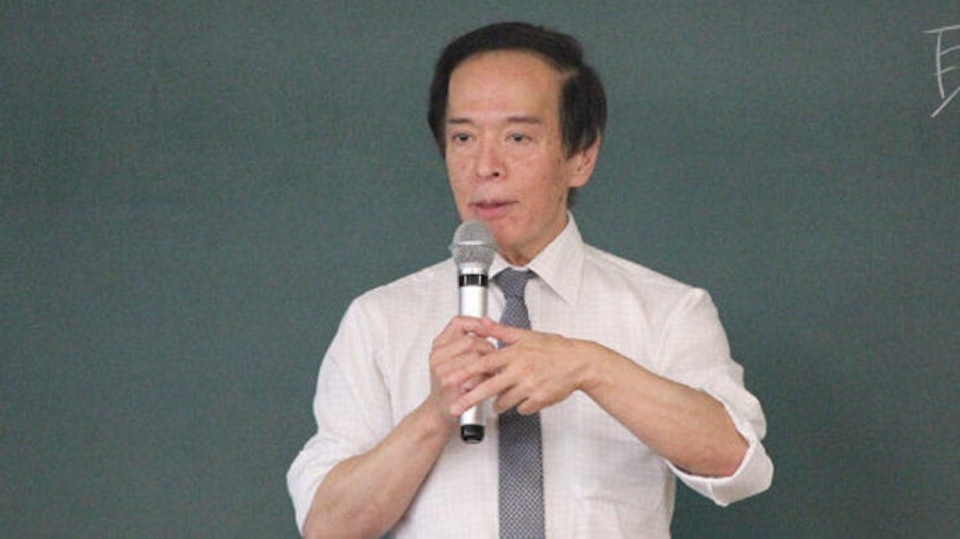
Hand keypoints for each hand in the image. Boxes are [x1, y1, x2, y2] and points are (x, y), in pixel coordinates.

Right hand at [427, 316, 497, 426]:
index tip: (489, 330)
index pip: (458, 323)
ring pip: (477, 355)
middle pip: (471, 340)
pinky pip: (478, 374)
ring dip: (490, 363)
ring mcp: (444, 371)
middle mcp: (438, 357)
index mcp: (438, 347)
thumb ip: (463, 341)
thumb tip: (487, 323)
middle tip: (492, 359)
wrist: (438, 412)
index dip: (476, 323)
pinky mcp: (452, 386)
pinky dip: (487, 378)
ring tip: (490, 371)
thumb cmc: (448, 386)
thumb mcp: (450, 359)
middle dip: (488, 348)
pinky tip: (486, 382)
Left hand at [449, 318, 592, 415]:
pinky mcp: (539, 399)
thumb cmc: (555, 349)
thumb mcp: (527, 335)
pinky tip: (527, 395)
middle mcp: (520, 370)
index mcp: (515, 354)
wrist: (579, 363)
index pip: (484, 363)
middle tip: (454, 408)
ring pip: (504, 402)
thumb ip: (502, 331)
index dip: (466, 371)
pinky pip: (521, 408)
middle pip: (488, 387)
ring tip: (503, 396)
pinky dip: (521, 405)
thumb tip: (483, 322)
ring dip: (499, 402)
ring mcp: (530, 386)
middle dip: (469, 399)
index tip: (451, 378)